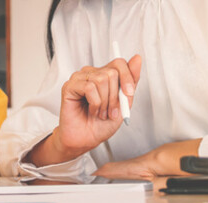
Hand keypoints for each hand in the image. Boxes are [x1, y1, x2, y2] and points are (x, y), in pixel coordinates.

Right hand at [25, 55, 142, 166]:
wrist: (87, 140)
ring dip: (104, 102)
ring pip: (101, 80)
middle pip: (112, 73)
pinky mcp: (69, 86)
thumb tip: (137, 58)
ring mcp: (79, 78)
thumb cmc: (102, 124)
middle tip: (110, 111)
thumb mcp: (124, 103)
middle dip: (115, 97)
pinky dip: (95, 103)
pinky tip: (91, 110)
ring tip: (100, 113)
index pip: (119, 63)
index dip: (127, 78)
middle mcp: (92, 73)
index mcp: (105, 75)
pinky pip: (89, 88)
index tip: (129, 95)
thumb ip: (131, 81)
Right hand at [92, 139, 199, 179]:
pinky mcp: (172, 155)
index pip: (126, 167)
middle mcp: (157, 155)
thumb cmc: (198, 163)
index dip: (110, 171)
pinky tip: (146, 174)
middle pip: (132, 166)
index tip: (98, 172)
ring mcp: (164, 154)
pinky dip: (144, 168)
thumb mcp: (175, 180)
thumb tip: (151, 189)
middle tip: (102, 173)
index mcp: (154, 161)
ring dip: (132, 170)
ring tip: (119, 174)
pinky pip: (153, 163)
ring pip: (144, 165)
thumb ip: (158, 186)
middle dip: (118, 170)